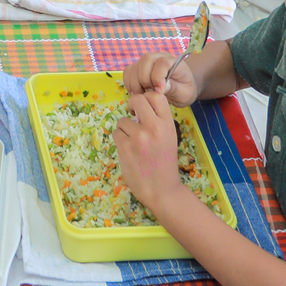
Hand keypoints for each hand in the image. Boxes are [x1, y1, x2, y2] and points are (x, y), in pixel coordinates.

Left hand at [113, 90, 182, 211]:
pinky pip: (116, 134)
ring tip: (134, 143)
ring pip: (122, 120)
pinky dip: (120, 141)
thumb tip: (138, 107)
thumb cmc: (164, 163)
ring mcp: (138, 137)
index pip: (156, 95)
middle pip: (136, 99)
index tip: (144, 108)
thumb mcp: (169, 137)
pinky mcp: (125, 147)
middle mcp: (154, 127)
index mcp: (167, 124)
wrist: (162, 190)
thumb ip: (157, 121)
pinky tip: (129, 151)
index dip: (147, 98)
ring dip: (125, 129)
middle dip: (132, 106)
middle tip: (133, 115)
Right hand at [123, 51, 197, 105]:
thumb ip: (175, 88)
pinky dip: (129, 83)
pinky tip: (136, 93)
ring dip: (135, 83)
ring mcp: (147, 62)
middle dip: (145, 80)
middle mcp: (159, 57)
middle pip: (145, 60)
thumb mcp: (185, 93)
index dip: (158, 77)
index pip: (163, 62)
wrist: (181, 88)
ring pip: (134, 66)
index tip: (159, 92)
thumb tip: (161, 87)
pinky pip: (128, 71)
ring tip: (143, 95)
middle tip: (149, 94)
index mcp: (174, 62)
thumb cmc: (184, 90)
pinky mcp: (138, 67)